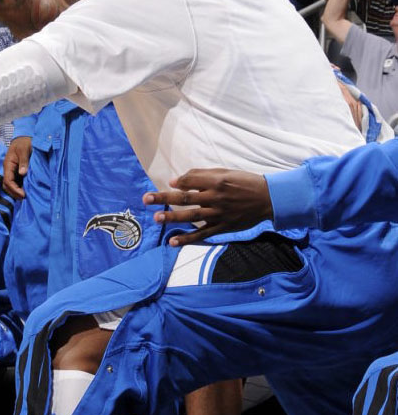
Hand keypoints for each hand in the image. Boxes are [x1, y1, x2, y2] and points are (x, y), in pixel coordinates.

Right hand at [2, 135, 30, 199]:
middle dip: (14, 193)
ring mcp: (12, 170)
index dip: (14, 189)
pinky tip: (26, 191)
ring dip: (16, 192)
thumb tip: (22, 173)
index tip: (23, 195)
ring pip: (10, 185)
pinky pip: (15, 182)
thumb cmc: (24, 142)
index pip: (8, 181)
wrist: (24, 136)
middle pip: (7, 185)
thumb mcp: (24, 150)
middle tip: (24, 198)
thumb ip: (24, 161)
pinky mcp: (16, 171)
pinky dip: (19, 188)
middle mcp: (8, 169)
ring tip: (25, 197)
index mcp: (8, 164)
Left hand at [143, 169, 272, 245]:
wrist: (267, 199)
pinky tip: (173, 242)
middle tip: (146, 198)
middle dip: (164, 198)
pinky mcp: (222, 227)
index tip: (170, 182)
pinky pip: (202, 234)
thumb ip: (202, 175)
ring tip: (156, 218)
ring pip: (191, 216)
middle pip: (186, 198)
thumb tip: (177, 180)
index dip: (179, 181)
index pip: (191, 181)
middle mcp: (216, 198)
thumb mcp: (226, 172)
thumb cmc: (244, 182)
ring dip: (172, 217)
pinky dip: (187, 239)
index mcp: (217, 181)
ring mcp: (218, 214)